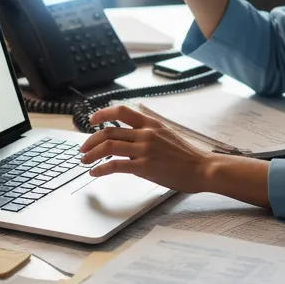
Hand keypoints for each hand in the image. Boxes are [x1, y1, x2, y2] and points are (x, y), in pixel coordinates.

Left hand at [80, 105, 215, 192]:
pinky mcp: (144, 166)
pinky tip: (95, 173)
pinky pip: (115, 165)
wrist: (201, 168)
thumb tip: (130, 134)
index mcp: (151, 123)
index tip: (92, 120)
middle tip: (83, 148)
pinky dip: (101, 169)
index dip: (103, 113)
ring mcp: (144, 149)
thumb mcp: (167, 133)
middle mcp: (146, 133)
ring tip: (85, 160)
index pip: (121, 111)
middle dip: (90, 140)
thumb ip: (148, 131)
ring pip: (108, 146)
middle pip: (109, 131)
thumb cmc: (186, 155)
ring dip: (92, 154)